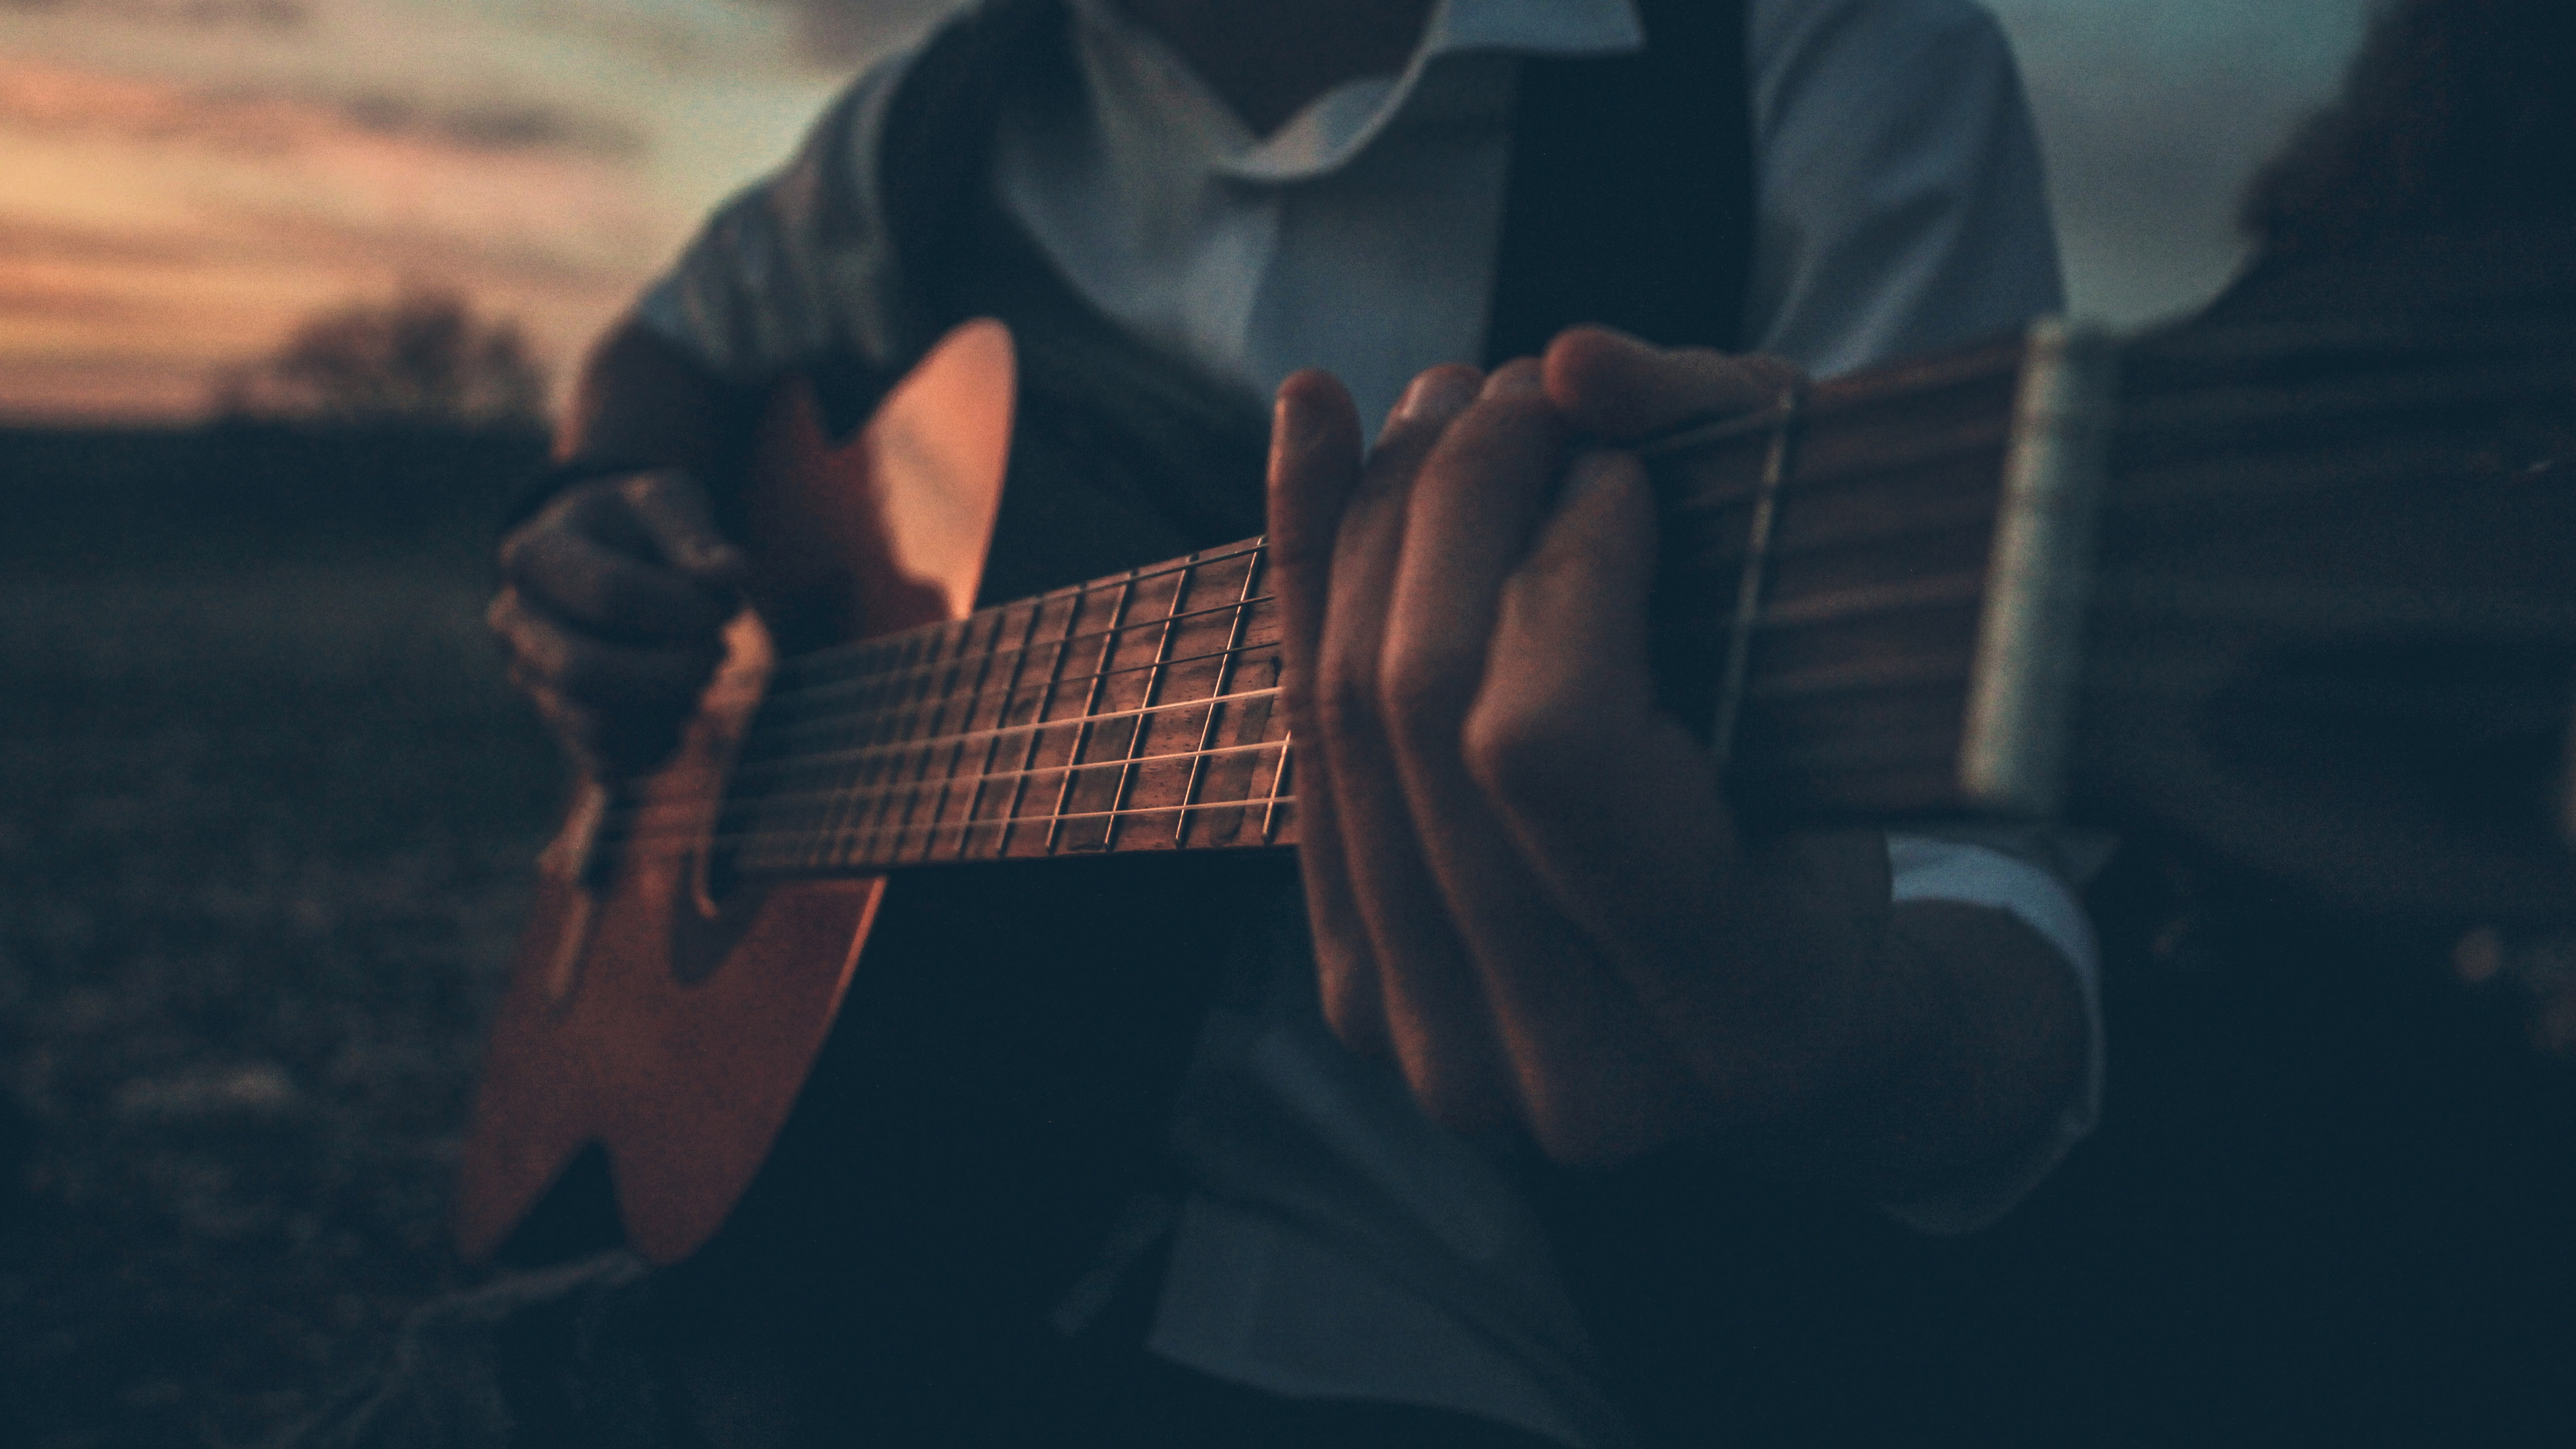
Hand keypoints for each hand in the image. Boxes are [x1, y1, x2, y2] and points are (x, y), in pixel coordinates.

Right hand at [488, 469, 746, 777]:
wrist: (604, 556)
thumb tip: (731, 576)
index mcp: (531, 554)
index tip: (728, 604)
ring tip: (699, 671)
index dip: (686, 608)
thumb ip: (695, 533)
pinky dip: (660, 745)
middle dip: (672, 670)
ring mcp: (531, 680)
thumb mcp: (666, 500)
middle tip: (719, 651)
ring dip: (672, 706)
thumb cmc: (639, 524)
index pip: (610, 593)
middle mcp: (515, 623)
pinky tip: (681, 708)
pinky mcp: (561, 724)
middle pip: (584, 671)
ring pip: (597, 726)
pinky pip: (608, 763)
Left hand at [1269, 327, 2083, 1186]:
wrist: (1787, 1016)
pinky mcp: (1362, 994)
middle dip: (1459, 505)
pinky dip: (1303, 573)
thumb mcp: (1853, 656)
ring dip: (1378, 522)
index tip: (1621, 468)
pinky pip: (1298, 752)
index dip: (1566, 562)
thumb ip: (1742, 478)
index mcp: (1735, 1007)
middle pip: (1418, 717)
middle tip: (1519, 392)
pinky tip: (1315, 427)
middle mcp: (1573, 1064)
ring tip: (1446, 402)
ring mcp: (1441, 1047)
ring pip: (1336, 724)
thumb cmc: (1846, 815)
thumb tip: (1575, 365)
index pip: (1547, 741)